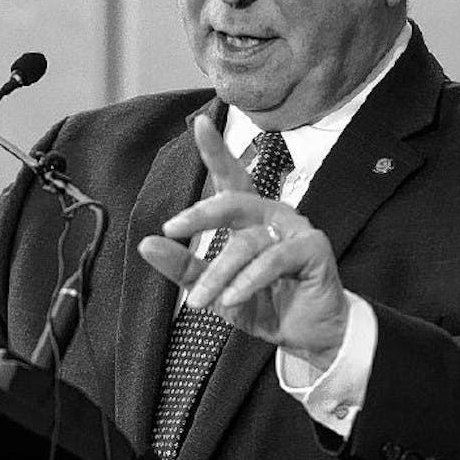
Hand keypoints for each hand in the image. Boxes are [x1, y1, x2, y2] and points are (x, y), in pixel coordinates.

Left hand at [137, 115, 348, 369]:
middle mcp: (272, 213)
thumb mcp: (212, 287)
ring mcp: (295, 228)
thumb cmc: (261, 304)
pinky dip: (248, 281)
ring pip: (246, 242)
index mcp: (249, 216)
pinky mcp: (313, 248)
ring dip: (219, 275)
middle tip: (171, 228)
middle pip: (233, 200)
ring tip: (200, 302)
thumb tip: (145, 243)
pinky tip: (232, 300)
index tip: (199, 123)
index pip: (230, 177)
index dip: (216, 150)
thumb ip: (182, 266)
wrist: (304, 335)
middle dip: (200, 214)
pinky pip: (272, 260)